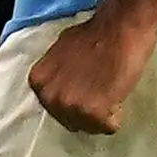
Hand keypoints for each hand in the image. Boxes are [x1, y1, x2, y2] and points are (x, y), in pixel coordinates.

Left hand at [27, 13, 156, 132]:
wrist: (117, 28)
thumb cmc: (92, 36)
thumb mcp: (59, 53)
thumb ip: (56, 75)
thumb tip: (62, 86)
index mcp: (38, 82)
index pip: (56, 109)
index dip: (75, 100)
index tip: (86, 88)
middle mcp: (49, 97)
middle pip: (71, 122)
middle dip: (87, 110)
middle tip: (101, 89)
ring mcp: (70, 106)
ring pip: (90, 127)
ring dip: (103, 113)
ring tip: (109, 90)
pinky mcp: (94, 112)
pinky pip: (108, 127)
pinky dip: (117, 115)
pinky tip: (117, 94)